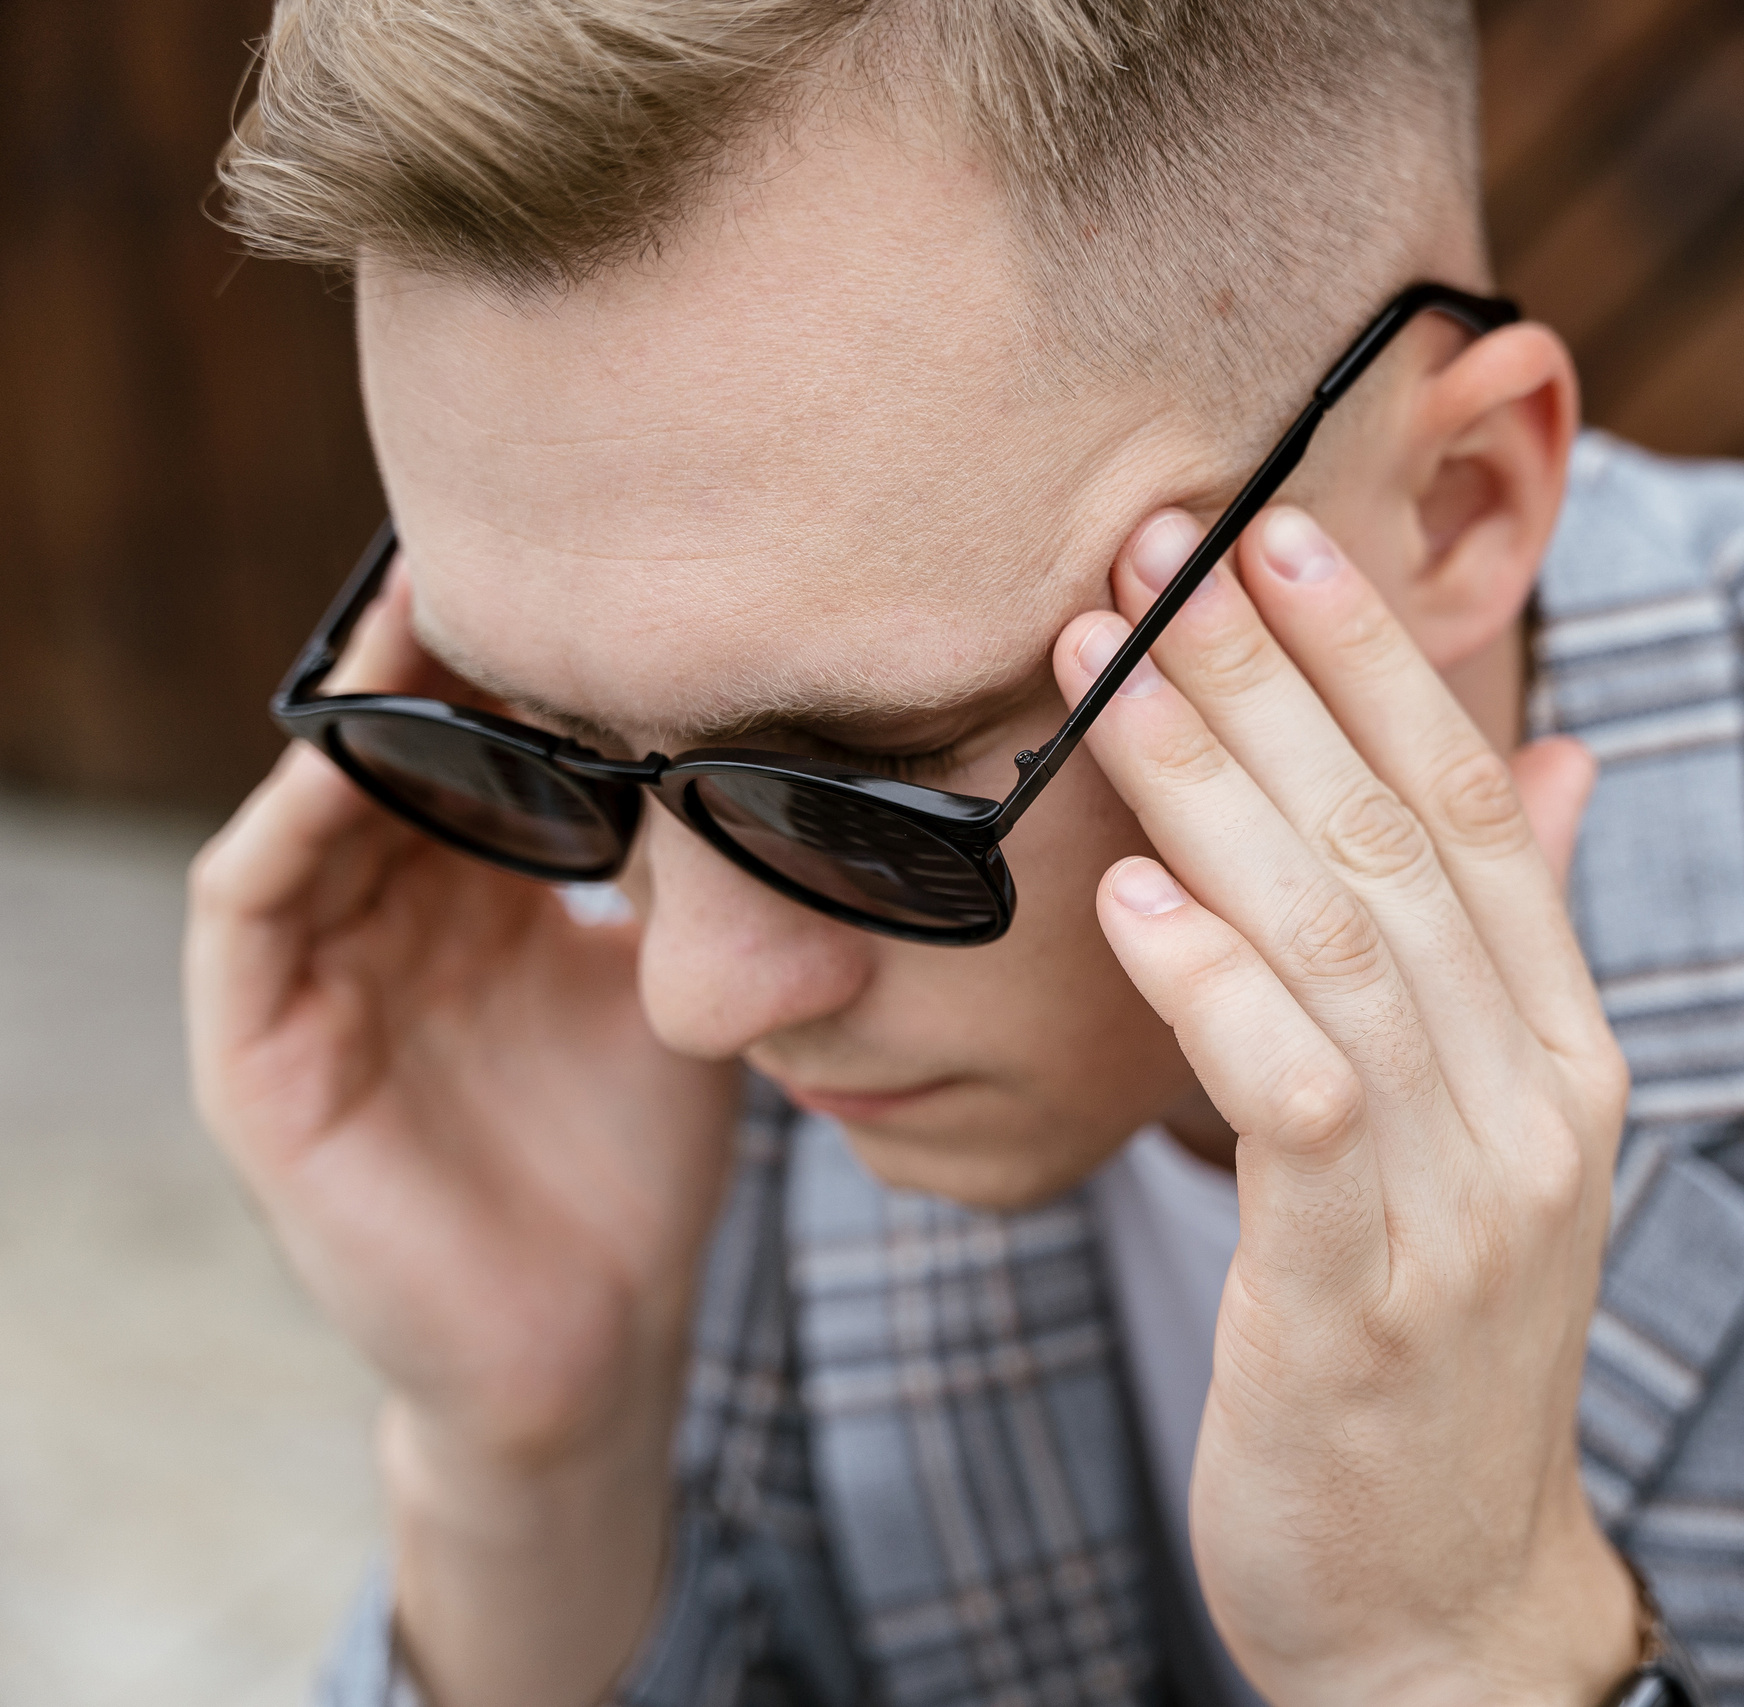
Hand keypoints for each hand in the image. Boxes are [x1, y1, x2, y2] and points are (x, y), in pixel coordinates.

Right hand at [184, 567, 738, 1706]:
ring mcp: (312, 986)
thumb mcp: (680, 987)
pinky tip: (355, 752)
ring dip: (361, 707)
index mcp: (472, 894)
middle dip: (437, 647)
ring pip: (312, 800)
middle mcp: (382, 919)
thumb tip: (802, 755)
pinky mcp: (259, 1062)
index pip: (471, 737)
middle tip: (504, 544)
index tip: (593, 563)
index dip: (515, 652)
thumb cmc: (640, 1161)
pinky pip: (248, 907)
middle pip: (388, 743)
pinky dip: (294, 821)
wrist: (596, 1341)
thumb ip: (698, 880)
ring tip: (426, 612)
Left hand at [1053, 507, 1637, 1705]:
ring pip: (1345, 942)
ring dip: (1220, 790)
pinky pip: (1298, 1104)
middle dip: (1274, 681)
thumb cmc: (1432, 1347)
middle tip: (1158, 548)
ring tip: (1112, 666)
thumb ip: (1517, 950)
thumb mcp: (1494, 1140)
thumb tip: (1559, 762)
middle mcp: (1538, 1103)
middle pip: (1403, 843)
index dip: (1384, 663)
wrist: (1443, 1604)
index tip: (1283, 529)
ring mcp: (1464, 1201)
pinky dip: (1218, 989)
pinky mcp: (1363, 1298)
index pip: (1484, 809)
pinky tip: (1131, 900)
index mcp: (1565, 1048)